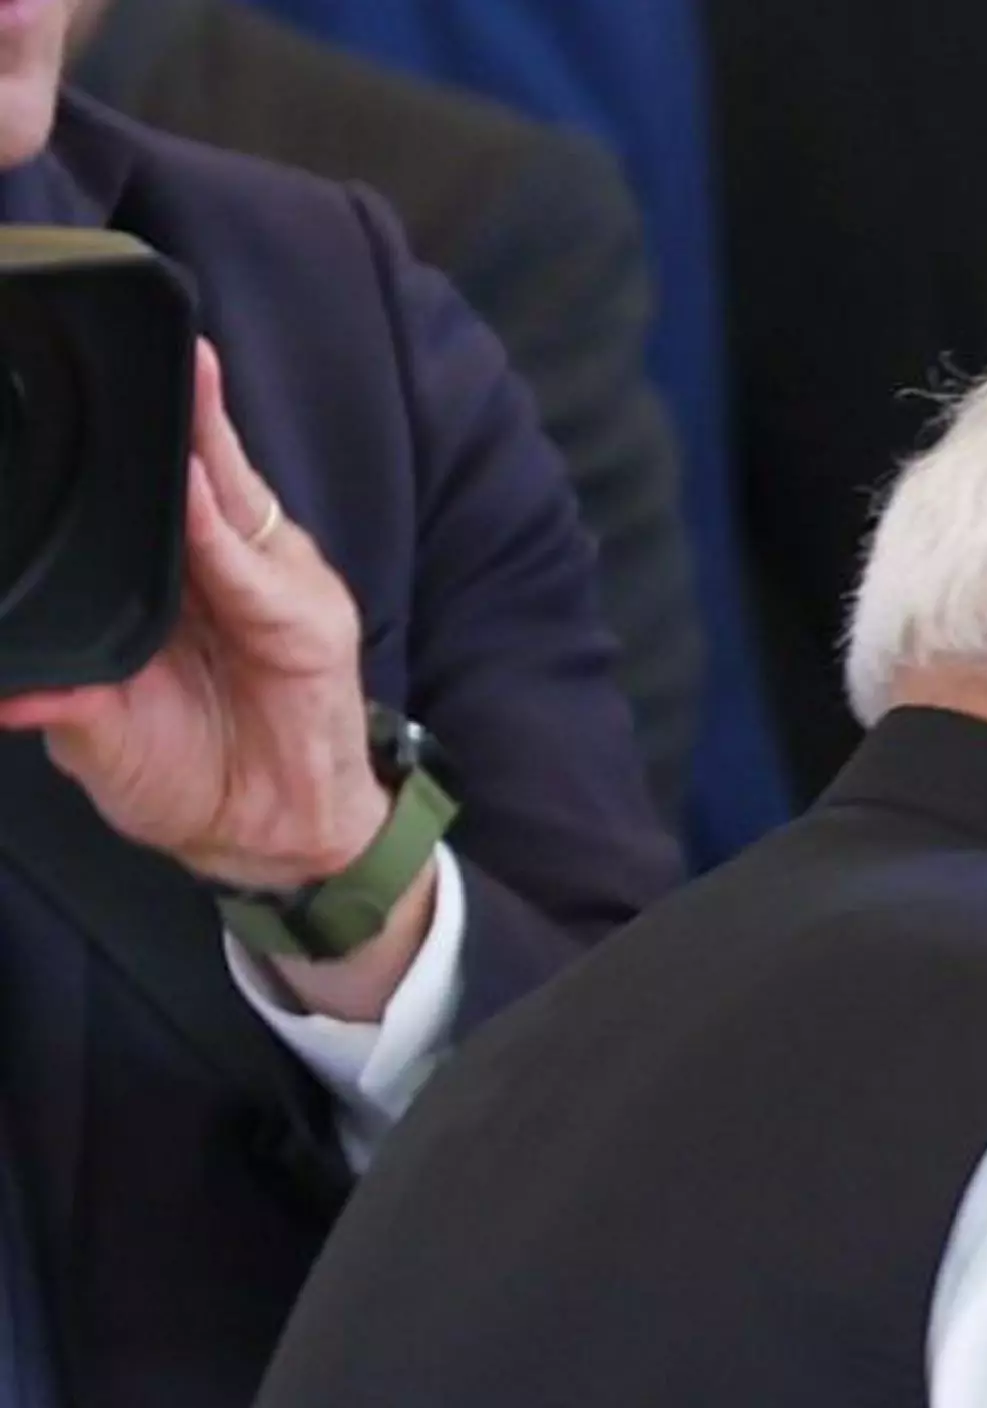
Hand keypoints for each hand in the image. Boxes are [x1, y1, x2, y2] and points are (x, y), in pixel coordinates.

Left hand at [0, 344, 388, 895]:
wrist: (269, 843)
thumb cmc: (192, 772)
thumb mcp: (98, 724)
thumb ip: (57, 687)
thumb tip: (2, 686)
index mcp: (172, 578)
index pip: (155, 486)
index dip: (141, 434)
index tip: (96, 367)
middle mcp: (225, 570)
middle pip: (201, 468)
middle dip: (184, 404)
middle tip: (154, 338)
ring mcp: (274, 591)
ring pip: (231, 499)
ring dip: (204, 438)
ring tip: (183, 379)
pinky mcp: (310, 628)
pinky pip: (252, 569)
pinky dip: (217, 529)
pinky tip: (192, 483)